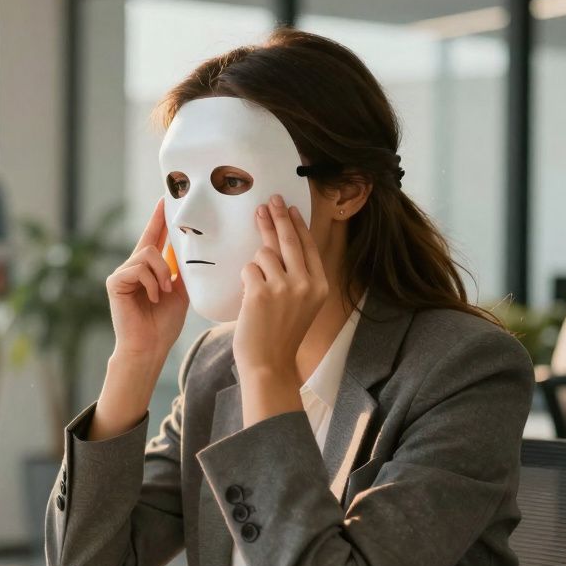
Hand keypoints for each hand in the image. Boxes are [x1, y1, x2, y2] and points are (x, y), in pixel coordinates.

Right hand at [105, 199, 187, 364]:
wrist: (150, 346)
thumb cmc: (163, 324)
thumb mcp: (180, 292)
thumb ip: (181, 271)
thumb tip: (189, 249)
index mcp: (147, 270)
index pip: (153, 238)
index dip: (158, 219)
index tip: (164, 199)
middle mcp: (132, 268)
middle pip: (150, 241)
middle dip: (162, 238)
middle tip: (171, 231)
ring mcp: (121, 274)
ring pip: (147, 255)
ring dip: (162, 274)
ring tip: (164, 293)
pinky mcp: (115, 282)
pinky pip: (138, 268)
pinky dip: (151, 283)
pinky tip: (153, 297)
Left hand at [233, 194, 326, 387]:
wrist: (269, 364)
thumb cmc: (280, 336)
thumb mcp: (302, 305)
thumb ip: (298, 277)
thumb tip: (280, 244)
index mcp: (320, 286)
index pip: (308, 246)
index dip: (298, 225)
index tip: (290, 209)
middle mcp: (306, 284)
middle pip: (289, 239)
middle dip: (278, 216)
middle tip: (269, 201)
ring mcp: (284, 287)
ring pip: (264, 254)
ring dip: (256, 266)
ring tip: (258, 289)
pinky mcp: (260, 292)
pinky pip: (248, 269)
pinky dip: (246, 280)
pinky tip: (250, 298)